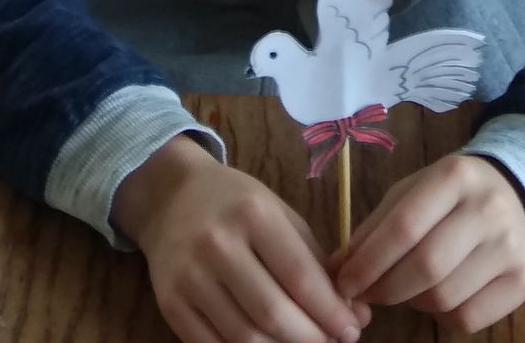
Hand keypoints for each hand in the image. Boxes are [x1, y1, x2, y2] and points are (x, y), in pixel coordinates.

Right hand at [113, 135, 370, 342]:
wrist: (170, 197)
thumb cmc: (237, 204)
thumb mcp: (279, 214)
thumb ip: (314, 261)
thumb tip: (354, 312)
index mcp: (253, 214)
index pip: (299, 277)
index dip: (331, 312)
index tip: (352, 328)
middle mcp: (217, 244)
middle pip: (273, 314)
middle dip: (312, 337)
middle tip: (332, 341)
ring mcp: (189, 277)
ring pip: (245, 338)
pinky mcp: (170, 304)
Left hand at [329, 154, 524, 334]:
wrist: (514, 195)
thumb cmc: (449, 195)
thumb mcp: (411, 193)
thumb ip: (375, 227)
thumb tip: (337, 269)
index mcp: (455, 176)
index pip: (404, 227)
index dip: (368, 261)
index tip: (344, 282)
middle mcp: (489, 209)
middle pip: (426, 267)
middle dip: (385, 288)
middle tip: (365, 293)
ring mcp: (512, 246)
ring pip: (445, 297)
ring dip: (411, 301)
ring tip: (404, 288)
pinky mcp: (524, 281)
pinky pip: (468, 318)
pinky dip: (441, 316)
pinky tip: (436, 296)